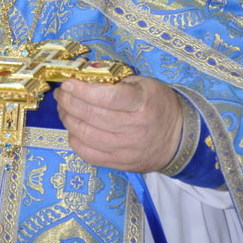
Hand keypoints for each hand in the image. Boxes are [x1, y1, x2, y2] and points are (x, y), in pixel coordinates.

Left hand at [54, 76, 182, 172]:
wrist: (180, 139)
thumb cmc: (159, 104)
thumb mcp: (144, 84)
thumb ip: (116, 81)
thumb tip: (84, 78)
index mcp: (142, 104)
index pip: (107, 98)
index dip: (83, 90)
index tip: (68, 83)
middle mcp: (134, 129)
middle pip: (91, 116)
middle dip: (69, 102)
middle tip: (61, 93)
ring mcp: (126, 150)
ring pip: (86, 136)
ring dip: (68, 119)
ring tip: (64, 108)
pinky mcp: (120, 165)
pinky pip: (89, 155)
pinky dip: (75, 140)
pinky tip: (73, 129)